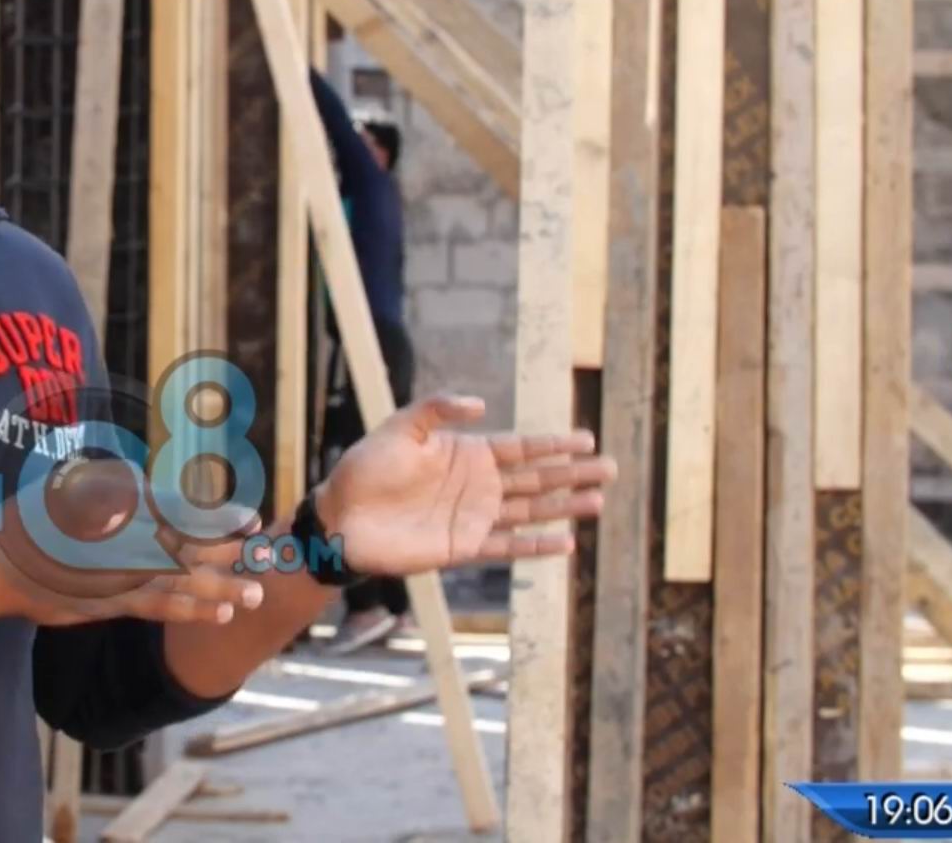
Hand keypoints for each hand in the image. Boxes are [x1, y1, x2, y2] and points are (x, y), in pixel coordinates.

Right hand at [0, 455, 264, 627]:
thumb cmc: (30, 520)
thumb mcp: (73, 488)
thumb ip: (112, 491)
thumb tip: (138, 486)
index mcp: (119, 501)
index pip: (182, 507)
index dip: (220, 516)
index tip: (251, 519)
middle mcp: (124, 535)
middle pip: (191, 544)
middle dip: (231, 550)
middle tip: (266, 553)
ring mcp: (117, 571)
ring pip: (181, 580)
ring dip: (221, 587)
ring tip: (254, 593)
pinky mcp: (108, 602)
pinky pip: (158, 607)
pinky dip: (190, 610)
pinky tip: (218, 615)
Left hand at [315, 393, 612, 576]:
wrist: (341, 516)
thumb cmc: (365, 468)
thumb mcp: (401, 428)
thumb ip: (438, 410)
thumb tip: (481, 404)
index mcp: (466, 453)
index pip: (521, 447)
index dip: (554, 444)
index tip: (587, 439)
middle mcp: (477, 485)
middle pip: (536, 479)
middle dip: (573, 473)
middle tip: (611, 468)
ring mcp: (473, 516)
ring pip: (530, 512)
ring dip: (565, 508)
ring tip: (598, 502)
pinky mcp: (462, 546)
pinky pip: (507, 546)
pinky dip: (535, 546)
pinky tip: (565, 544)